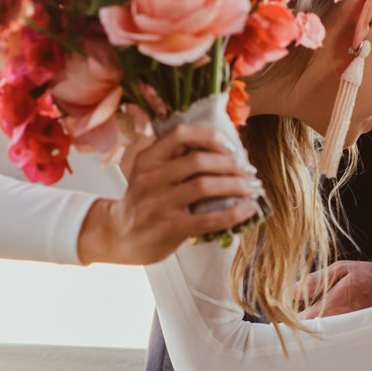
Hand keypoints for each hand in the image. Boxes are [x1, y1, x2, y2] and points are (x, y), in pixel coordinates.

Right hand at [77, 123, 262, 264]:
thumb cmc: (144, 202)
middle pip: (199, 160)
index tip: (232, 147)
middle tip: (250, 171)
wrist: (118, 236)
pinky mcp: (169, 228)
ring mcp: (158, 204)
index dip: (211, 137)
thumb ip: (177, 160)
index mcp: (147, 159)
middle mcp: (150, 178)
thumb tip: (229, 152)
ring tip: (253, 188)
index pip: (181, 134)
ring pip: (205, 186)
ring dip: (236, 185)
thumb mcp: (150, 173)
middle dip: (231, 164)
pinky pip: (208, 218)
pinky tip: (248, 209)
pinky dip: (233, 213)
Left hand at [299, 260, 371, 370]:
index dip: (305, 350)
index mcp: (336, 315)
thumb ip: (313, 283)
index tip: (305, 346)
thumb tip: (290, 293)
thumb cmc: (369, 275)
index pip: (309, 344)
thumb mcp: (340, 271)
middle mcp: (355, 337)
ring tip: (357, 363)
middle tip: (333, 363)